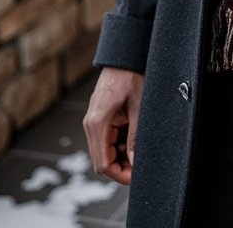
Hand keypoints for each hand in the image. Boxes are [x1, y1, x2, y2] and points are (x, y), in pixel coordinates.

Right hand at [84, 67, 143, 183]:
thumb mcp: (138, 108)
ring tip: (141, 148)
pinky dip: (119, 144)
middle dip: (121, 167)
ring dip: (121, 155)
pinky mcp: (99, 117)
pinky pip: (107, 138)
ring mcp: (93, 120)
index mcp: (97, 123)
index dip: (120, 175)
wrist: (125, 56)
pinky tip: (134, 138)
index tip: (137, 176)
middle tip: (142, 165)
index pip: (103, 164)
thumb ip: (135, 138)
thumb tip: (136, 163)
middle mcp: (91, 124)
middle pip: (102, 160)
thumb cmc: (132, 76)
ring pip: (104, 150)